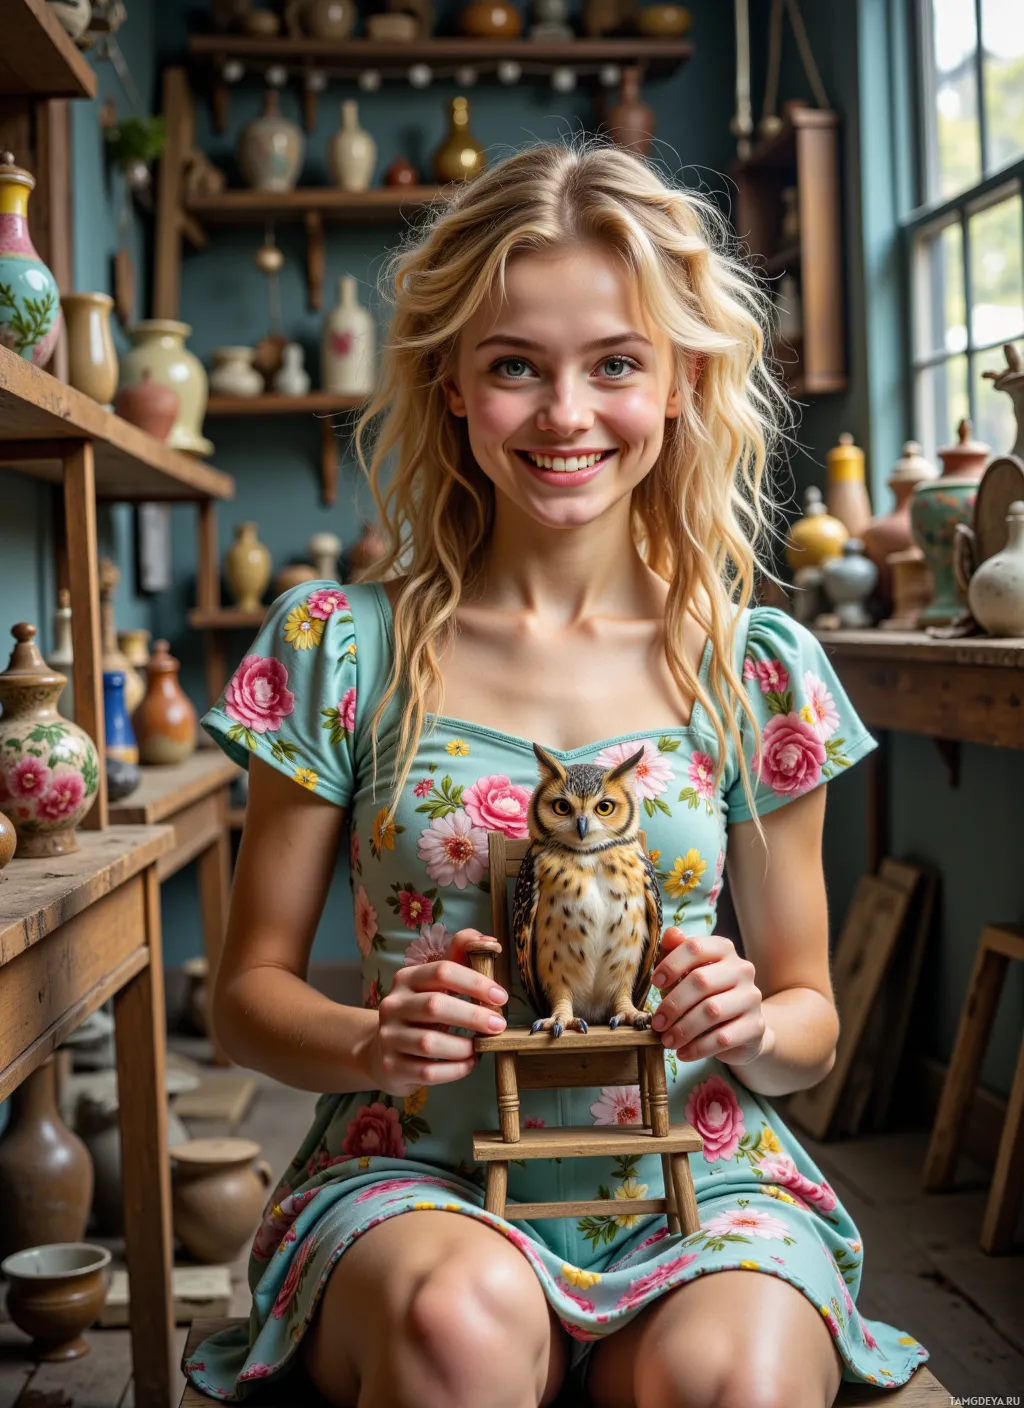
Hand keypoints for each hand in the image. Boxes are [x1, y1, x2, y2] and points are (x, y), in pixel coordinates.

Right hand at [366, 928, 507, 1095]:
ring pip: (430, 1042)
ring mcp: (389, 1037)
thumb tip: (488, 940)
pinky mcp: (391, 1067)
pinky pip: (429, 1072)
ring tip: (480, 1047)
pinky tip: (468, 1063)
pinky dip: (456, 1070)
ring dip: (463, 1047)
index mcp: (406, 979)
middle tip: (499, 1025)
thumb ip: (459, 958)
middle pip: (435, 1005)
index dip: (475, 982)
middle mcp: (393, 1005)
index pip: (442, 971)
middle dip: (473, 1015)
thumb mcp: (435, 985)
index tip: (500, 996)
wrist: (382, 1053)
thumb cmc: (420, 1014)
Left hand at [651, 927, 767, 1066]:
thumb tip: (670, 933)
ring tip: (667, 1041)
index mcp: (724, 949)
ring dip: (683, 1029)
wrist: (743, 1028)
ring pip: (711, 1011)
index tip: (654, 983)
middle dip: (673, 1004)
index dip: (671, 964)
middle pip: (701, 981)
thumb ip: (676, 953)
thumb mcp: (688, 974)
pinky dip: (698, 1048)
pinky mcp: (756, 1026)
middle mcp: (742, 969)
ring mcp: (752, 997)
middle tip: (657, 1023)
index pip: (695, 947)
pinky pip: (723, 1037)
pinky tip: (683, 1053)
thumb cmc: (707, 996)